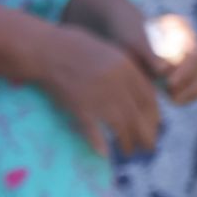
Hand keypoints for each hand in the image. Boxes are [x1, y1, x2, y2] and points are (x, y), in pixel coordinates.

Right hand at [34, 24, 159, 158]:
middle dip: (146, 136)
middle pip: (139, 117)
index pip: (150, 98)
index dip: (154, 117)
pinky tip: (104, 153)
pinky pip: (94, 131)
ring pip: (121, 127)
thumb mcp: (105, 49)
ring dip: (127, 143)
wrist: (42, 47)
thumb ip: (124, 68)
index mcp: (125, 66)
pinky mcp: (79, 106)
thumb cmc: (71, 44)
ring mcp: (98, 95)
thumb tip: (138, 91)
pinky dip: (99, 144)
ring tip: (127, 151)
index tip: (154, 126)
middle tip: (147, 147)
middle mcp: (116, 82)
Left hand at [61, 0, 196, 106]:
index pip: (192, 49)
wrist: (121, 31)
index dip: (185, 68)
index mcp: (179, 26)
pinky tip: (176, 100)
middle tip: (172, 95)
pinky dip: (193, 93)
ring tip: (174, 99)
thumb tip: (161, 71)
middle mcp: (191, 39)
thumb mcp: (130, 38)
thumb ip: (146, 51)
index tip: (167, 81)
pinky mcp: (191, 69)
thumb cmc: (124, 33)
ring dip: (195, 90)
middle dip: (191, 82)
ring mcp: (193, 53)